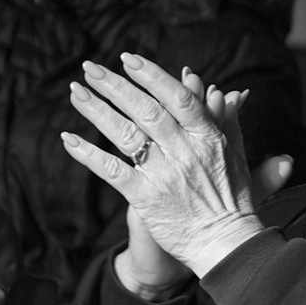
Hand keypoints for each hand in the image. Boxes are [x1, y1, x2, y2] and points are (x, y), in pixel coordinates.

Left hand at [64, 55, 278, 279]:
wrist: (225, 245)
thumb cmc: (232, 200)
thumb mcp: (237, 154)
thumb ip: (227, 120)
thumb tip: (221, 90)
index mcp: (209, 137)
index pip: (177, 97)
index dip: (151, 75)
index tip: (129, 59)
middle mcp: (185, 152)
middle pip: (145, 110)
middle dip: (115, 85)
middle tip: (91, 67)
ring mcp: (164, 175)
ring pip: (126, 135)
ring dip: (97, 111)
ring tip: (76, 92)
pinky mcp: (146, 198)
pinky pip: (112, 171)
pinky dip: (88, 154)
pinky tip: (69, 139)